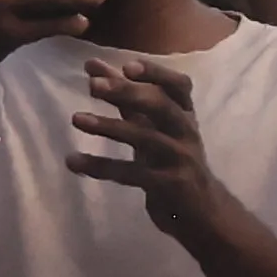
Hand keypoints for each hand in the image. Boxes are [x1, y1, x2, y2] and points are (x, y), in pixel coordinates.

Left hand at [69, 56, 225, 241]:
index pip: (179, 86)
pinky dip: (101, 166)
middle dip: (128, 93)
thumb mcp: (155, 128)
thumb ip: (126, 99)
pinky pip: (131, 173)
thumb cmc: (172, 161)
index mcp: (185, 115)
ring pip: (145, 138)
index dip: (156, 73)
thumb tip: (93, 68)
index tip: (127, 65)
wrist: (202, 211)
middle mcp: (186, 132)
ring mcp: (179, 159)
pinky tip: (73, 161)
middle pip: (161, 106)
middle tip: (94, 86)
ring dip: (109, 126)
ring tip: (76, 119)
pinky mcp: (168, 185)